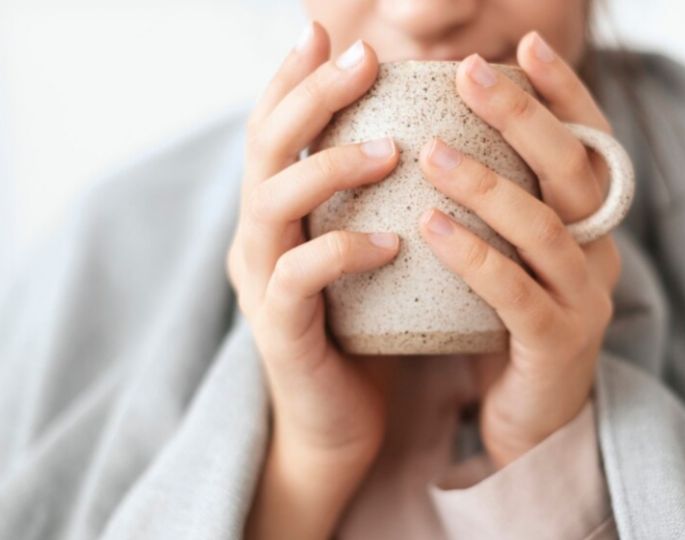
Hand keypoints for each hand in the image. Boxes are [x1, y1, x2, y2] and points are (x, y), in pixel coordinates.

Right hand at [227, 23, 398, 539]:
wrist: (342, 422)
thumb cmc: (365, 328)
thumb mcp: (366, 249)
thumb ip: (374, 199)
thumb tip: (426, 133)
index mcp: (278, 212)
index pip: (274, 128)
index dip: (293, 77)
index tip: (325, 32)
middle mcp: (258, 237)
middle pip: (265, 148)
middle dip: (310, 96)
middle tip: (361, 60)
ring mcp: (262, 283)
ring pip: (272, 204)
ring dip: (327, 167)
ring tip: (388, 151)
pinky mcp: (281, 331)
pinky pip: (300, 280)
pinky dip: (342, 252)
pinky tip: (391, 243)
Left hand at [417, 32, 621, 466]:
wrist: (526, 418)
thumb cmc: (504, 323)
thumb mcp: (508, 252)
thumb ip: (493, 199)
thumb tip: (436, 126)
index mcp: (588, 222)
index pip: (587, 143)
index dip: (562, 93)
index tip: (523, 45)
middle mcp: (599, 251)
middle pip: (572, 171)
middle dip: (525, 116)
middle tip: (471, 73)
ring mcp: (586, 300)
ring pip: (546, 229)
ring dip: (489, 185)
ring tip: (432, 151)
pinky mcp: (558, 344)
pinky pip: (516, 295)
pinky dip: (475, 258)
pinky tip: (431, 226)